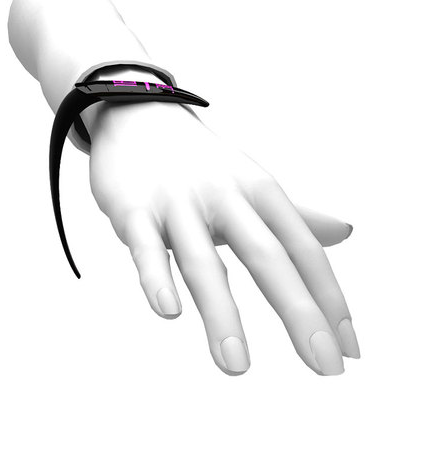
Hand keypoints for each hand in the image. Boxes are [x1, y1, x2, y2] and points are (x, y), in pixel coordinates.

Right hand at [83, 99, 358, 375]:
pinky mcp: (133, 209)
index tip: (349, 350)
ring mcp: (177, 203)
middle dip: (300, 314)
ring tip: (236, 366)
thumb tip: (345, 232)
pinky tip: (169, 311)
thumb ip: (296, 216)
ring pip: (203, 262)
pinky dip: (156, 278)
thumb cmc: (199, 161)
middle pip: (268, 257)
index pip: (304, 250)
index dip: (331, 300)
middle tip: (324, 367)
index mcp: (259, 191)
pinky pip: (145, 247)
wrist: (136, 115)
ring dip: (222, 316)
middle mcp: (224, 196)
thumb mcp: (253, 182)